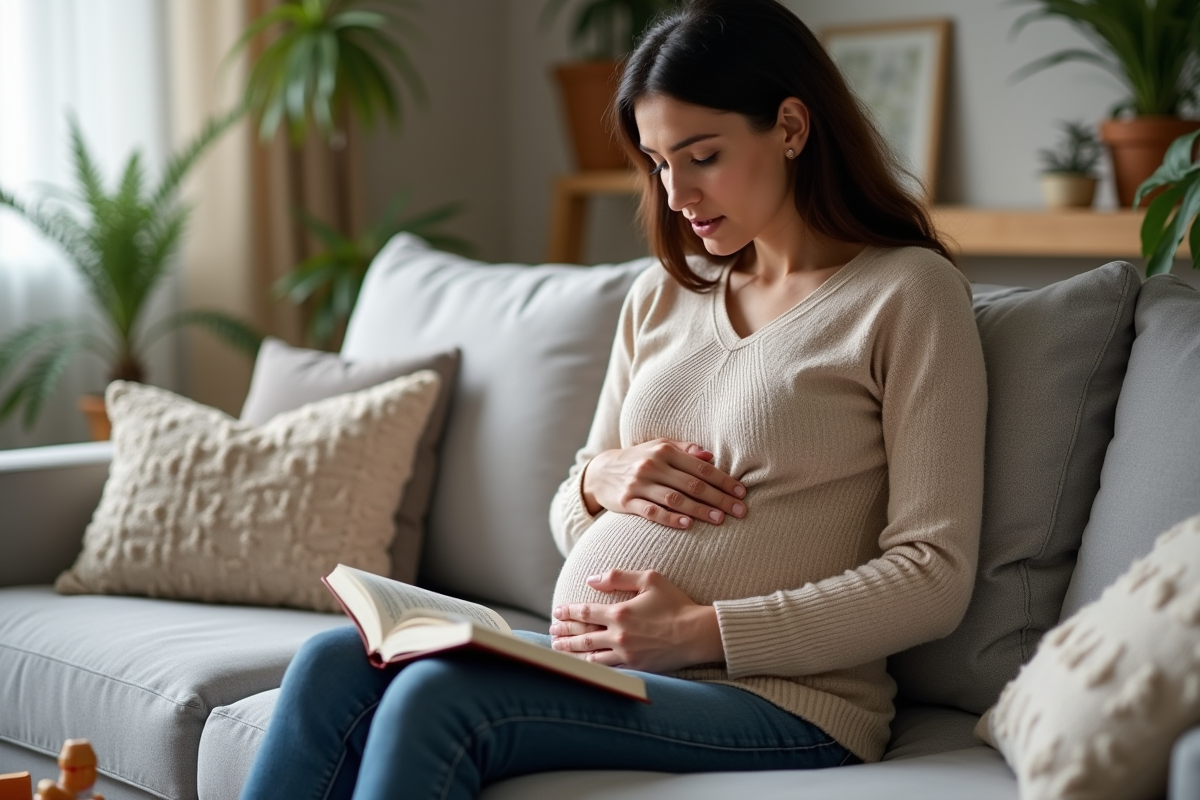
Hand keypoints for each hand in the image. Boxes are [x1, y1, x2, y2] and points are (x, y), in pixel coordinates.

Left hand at [549, 569, 723, 672]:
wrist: (696, 633)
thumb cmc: (676, 604)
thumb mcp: (650, 579)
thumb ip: (619, 577)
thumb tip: (591, 580)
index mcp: (620, 613)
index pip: (584, 612)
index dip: (568, 612)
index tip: (557, 612)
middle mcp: (619, 635)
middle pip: (583, 636)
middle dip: (564, 633)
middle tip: (552, 631)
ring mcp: (626, 654)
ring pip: (590, 655)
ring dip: (572, 651)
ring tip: (559, 648)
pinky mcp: (635, 667)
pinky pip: (607, 668)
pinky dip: (591, 666)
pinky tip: (583, 664)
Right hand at [582, 438, 746, 529]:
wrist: (600, 473)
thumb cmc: (638, 460)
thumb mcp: (658, 447)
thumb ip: (685, 450)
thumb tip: (711, 456)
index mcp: (664, 450)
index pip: (701, 467)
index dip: (723, 480)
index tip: (741, 493)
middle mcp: (652, 465)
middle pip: (692, 484)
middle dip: (718, 498)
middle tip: (740, 511)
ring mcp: (639, 484)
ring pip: (675, 499)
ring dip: (699, 510)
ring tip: (720, 520)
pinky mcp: (627, 501)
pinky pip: (652, 511)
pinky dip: (670, 518)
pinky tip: (687, 525)